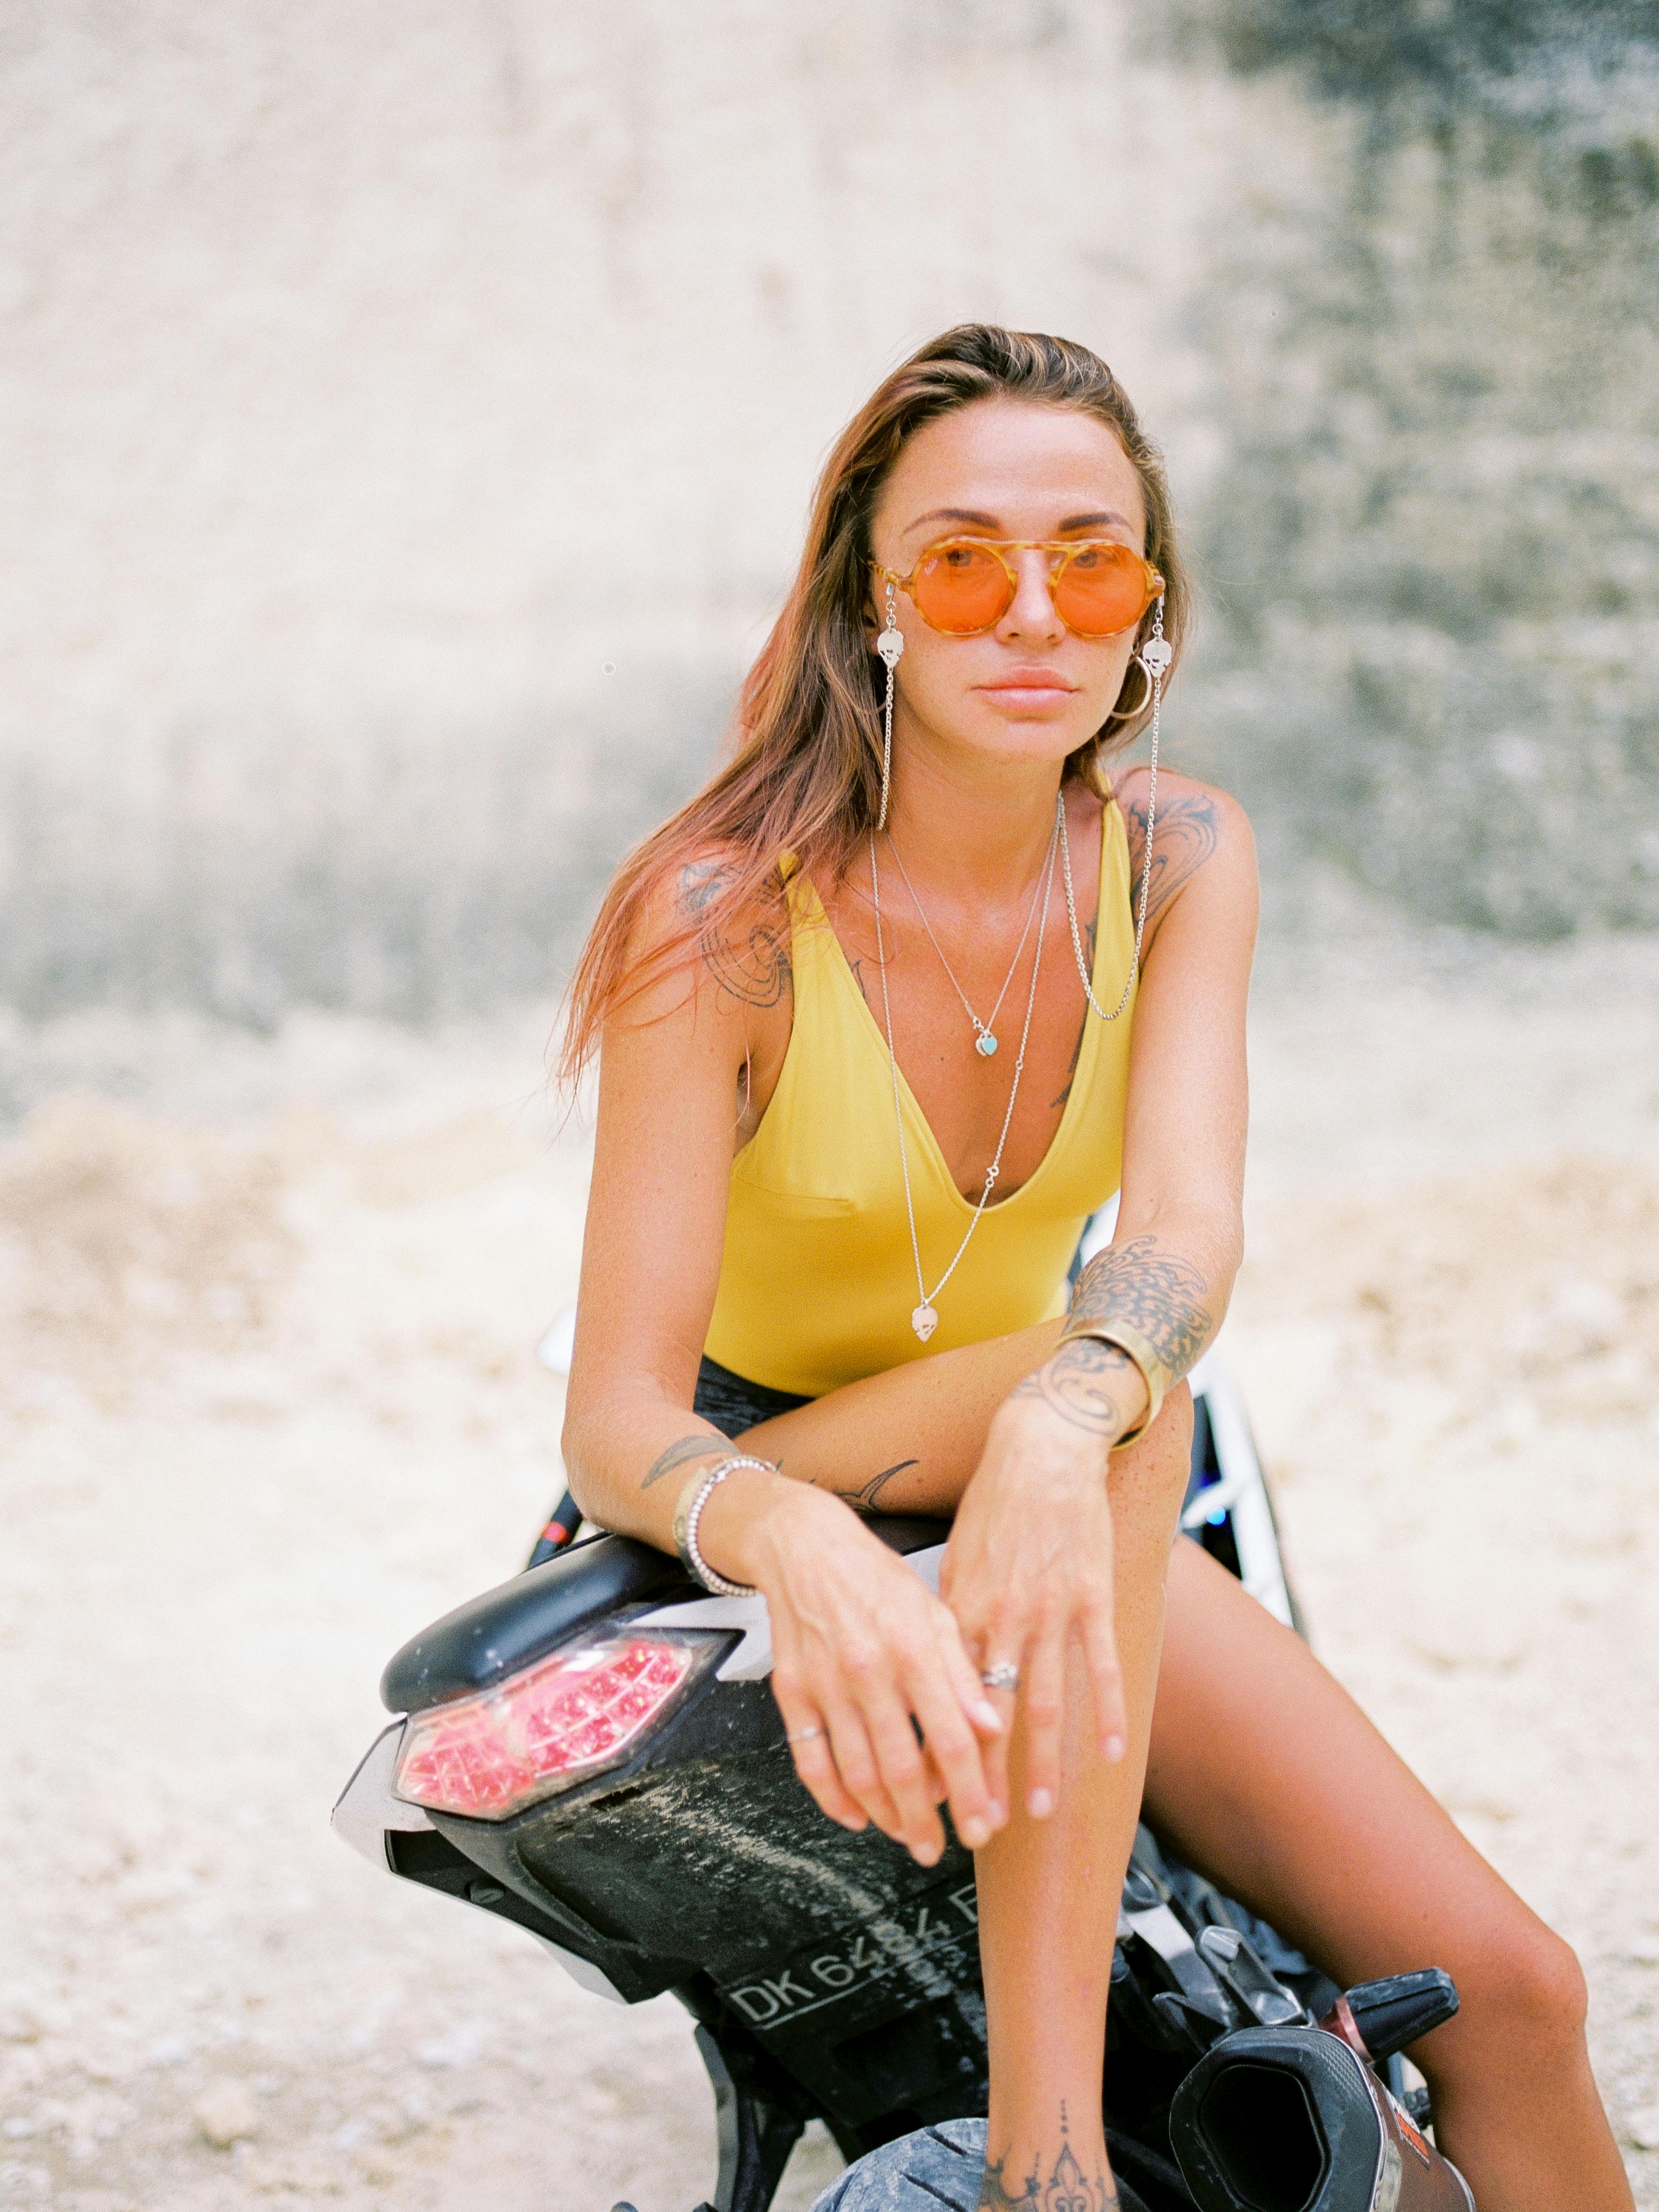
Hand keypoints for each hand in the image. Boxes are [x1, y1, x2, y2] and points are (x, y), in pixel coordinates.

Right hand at [716, 1479, 1005, 1864]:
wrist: (805, 1546)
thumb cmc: (878, 1579)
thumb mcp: (934, 1612)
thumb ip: (963, 1673)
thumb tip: (993, 1729)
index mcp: (915, 1649)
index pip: (952, 1739)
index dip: (971, 1793)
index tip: (983, 1828)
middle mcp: (870, 1670)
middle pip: (904, 1767)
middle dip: (927, 1821)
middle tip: (941, 1850)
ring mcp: (825, 1683)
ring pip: (858, 1773)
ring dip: (886, 1816)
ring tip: (907, 1836)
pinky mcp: (791, 1691)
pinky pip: (810, 1760)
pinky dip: (832, 1798)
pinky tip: (855, 1815)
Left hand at [940, 1374, 1130, 1822]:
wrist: (1043, 1451)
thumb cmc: (996, 1504)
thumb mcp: (958, 1559)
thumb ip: (952, 1615)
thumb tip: (941, 1664)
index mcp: (962, 1610)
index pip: (947, 1698)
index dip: (940, 1751)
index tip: (933, 1796)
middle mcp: (1002, 1618)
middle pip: (991, 1715)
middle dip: (986, 1778)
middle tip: (982, 1830)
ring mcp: (1049, 1612)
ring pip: (1044, 1702)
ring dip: (1042, 1763)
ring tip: (1038, 1811)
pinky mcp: (1091, 1598)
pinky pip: (1099, 1666)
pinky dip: (1105, 1712)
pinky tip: (1112, 1753)